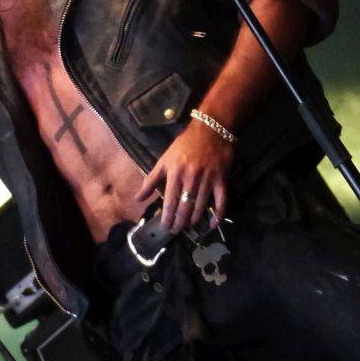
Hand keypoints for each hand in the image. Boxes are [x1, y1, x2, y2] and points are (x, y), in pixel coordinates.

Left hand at [134, 117, 234, 233]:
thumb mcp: (164, 160)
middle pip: (184, 207)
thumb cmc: (184, 145)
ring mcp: (207, 179)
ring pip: (200, 206)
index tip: (165, 227)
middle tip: (176, 230)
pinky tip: (212, 224)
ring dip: (194, 220)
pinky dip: (218, 214)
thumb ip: (151, 180)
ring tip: (189, 226)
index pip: (170, 201)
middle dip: (179, 222)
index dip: (167, 217)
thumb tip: (138, 199)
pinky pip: (221, 200)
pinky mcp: (221, 179)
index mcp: (175, 173)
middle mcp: (191, 178)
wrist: (210, 129)